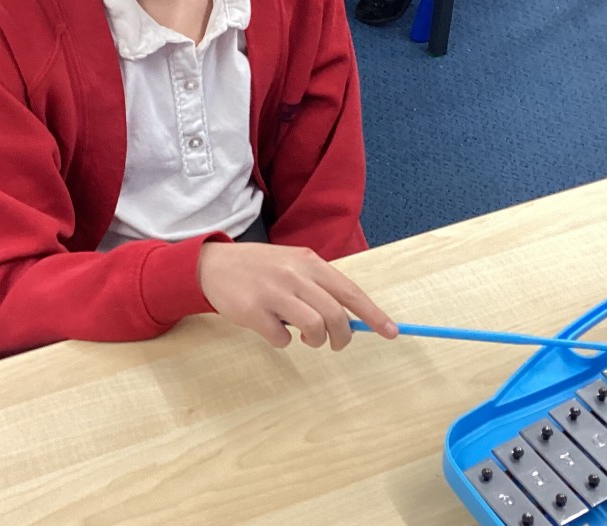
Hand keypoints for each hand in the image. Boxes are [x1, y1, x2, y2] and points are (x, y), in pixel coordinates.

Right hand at [197, 241, 397, 349]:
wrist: (214, 264)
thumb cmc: (262, 268)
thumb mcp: (294, 265)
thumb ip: (320, 287)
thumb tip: (351, 319)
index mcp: (310, 263)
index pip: (351, 292)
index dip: (374, 315)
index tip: (392, 332)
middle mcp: (295, 275)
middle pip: (336, 315)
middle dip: (342, 337)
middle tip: (336, 343)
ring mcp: (273, 293)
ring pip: (313, 328)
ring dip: (314, 341)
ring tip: (303, 337)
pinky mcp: (253, 311)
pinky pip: (282, 339)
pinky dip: (282, 341)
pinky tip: (272, 329)